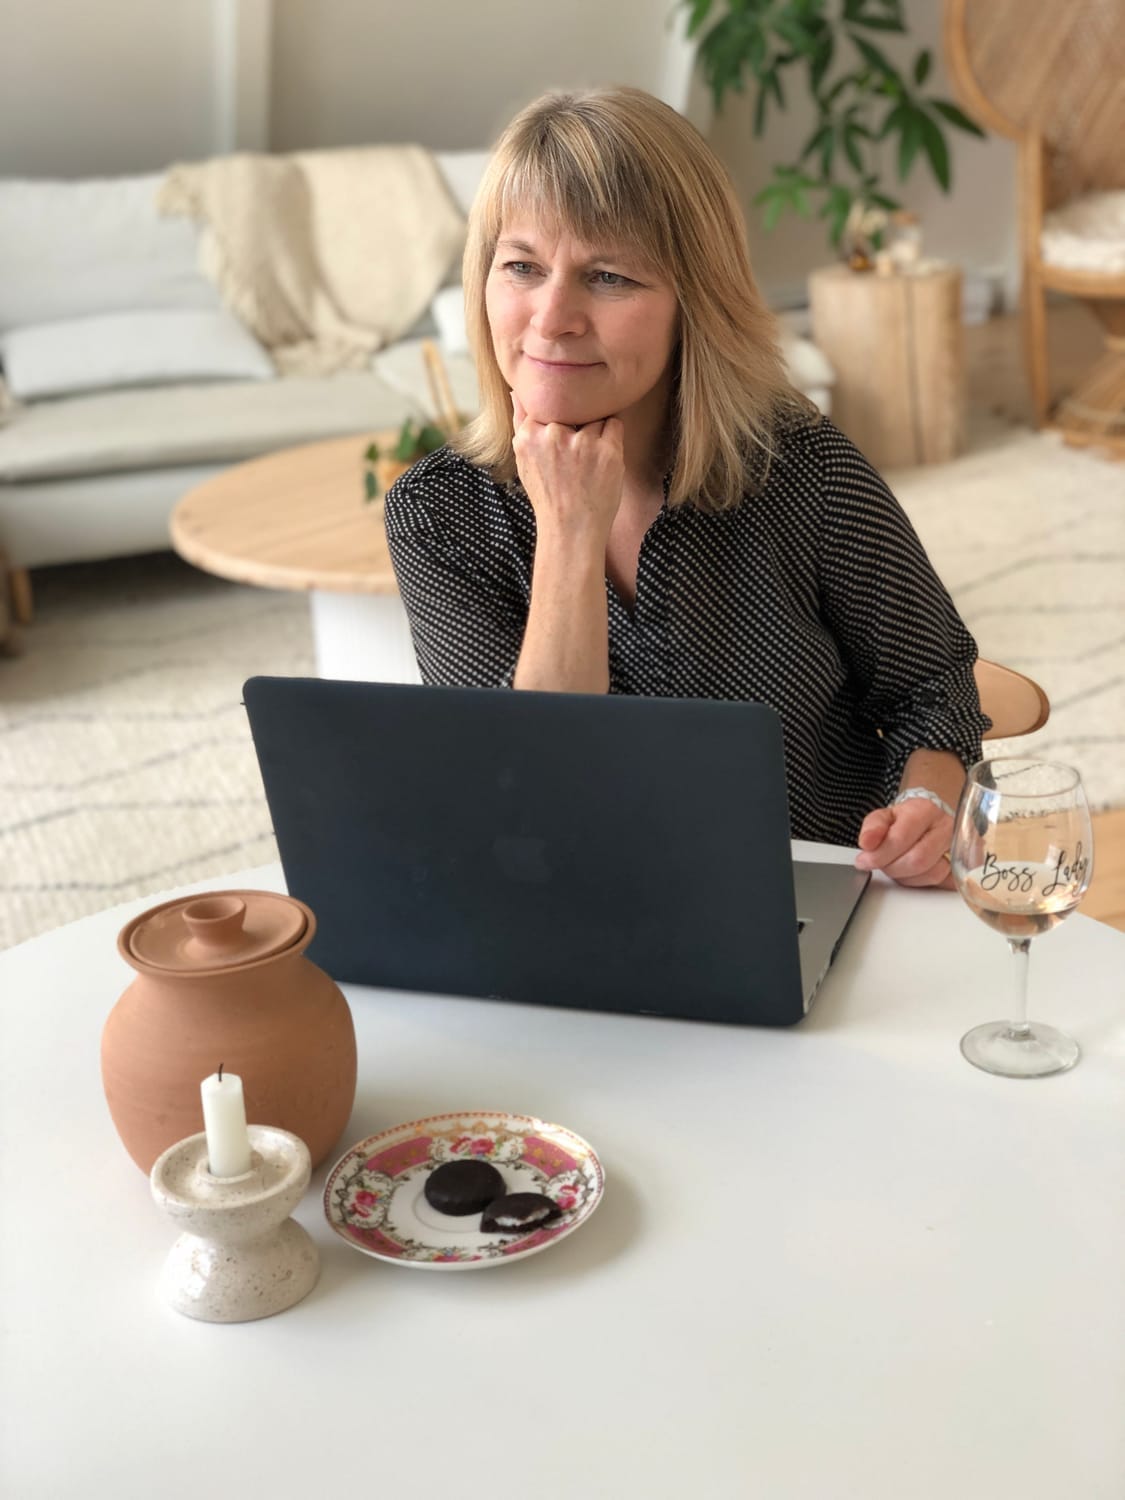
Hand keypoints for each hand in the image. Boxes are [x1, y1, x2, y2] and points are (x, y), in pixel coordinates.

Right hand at [511, 391, 624, 546]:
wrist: (571, 530)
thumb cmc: (548, 496)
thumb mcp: (524, 461)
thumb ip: (520, 423)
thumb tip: (516, 391)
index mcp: (528, 437)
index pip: (548, 406)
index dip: (558, 421)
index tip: (560, 442)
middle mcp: (553, 436)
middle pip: (572, 409)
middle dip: (575, 425)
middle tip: (575, 455)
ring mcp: (582, 443)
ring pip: (593, 415)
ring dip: (595, 431)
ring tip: (589, 460)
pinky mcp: (607, 451)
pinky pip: (614, 424)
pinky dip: (612, 438)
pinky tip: (602, 459)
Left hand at [854, 797, 953, 888]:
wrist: (929, 821)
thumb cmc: (906, 820)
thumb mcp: (885, 816)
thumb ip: (873, 827)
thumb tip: (867, 842)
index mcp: (925, 810)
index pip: (901, 838)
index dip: (880, 854)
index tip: (864, 860)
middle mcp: (946, 827)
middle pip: (918, 859)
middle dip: (892, 868)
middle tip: (881, 865)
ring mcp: (958, 847)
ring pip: (932, 874)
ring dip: (907, 877)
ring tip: (897, 866)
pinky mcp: (962, 866)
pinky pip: (942, 883)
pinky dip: (922, 882)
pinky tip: (913, 872)